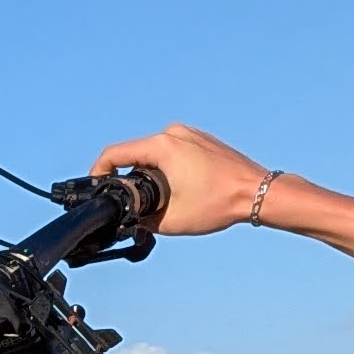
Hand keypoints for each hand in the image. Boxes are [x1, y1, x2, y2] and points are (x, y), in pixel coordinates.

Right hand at [93, 122, 278, 235]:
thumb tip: (131, 218)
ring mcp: (190, 134)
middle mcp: (174, 133)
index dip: (99, 171)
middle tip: (133, 203)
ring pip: (155, 154)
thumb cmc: (220, 203)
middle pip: (135, 154)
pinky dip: (168, 170)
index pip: (115, 153)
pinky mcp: (201, 140)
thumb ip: (142, 218)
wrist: (258, 193)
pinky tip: (181, 191)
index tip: (95, 185)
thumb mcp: (171, 220)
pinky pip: (173, 153)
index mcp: (162, 146)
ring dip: (151, 175)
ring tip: (163, 200)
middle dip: (130, 178)